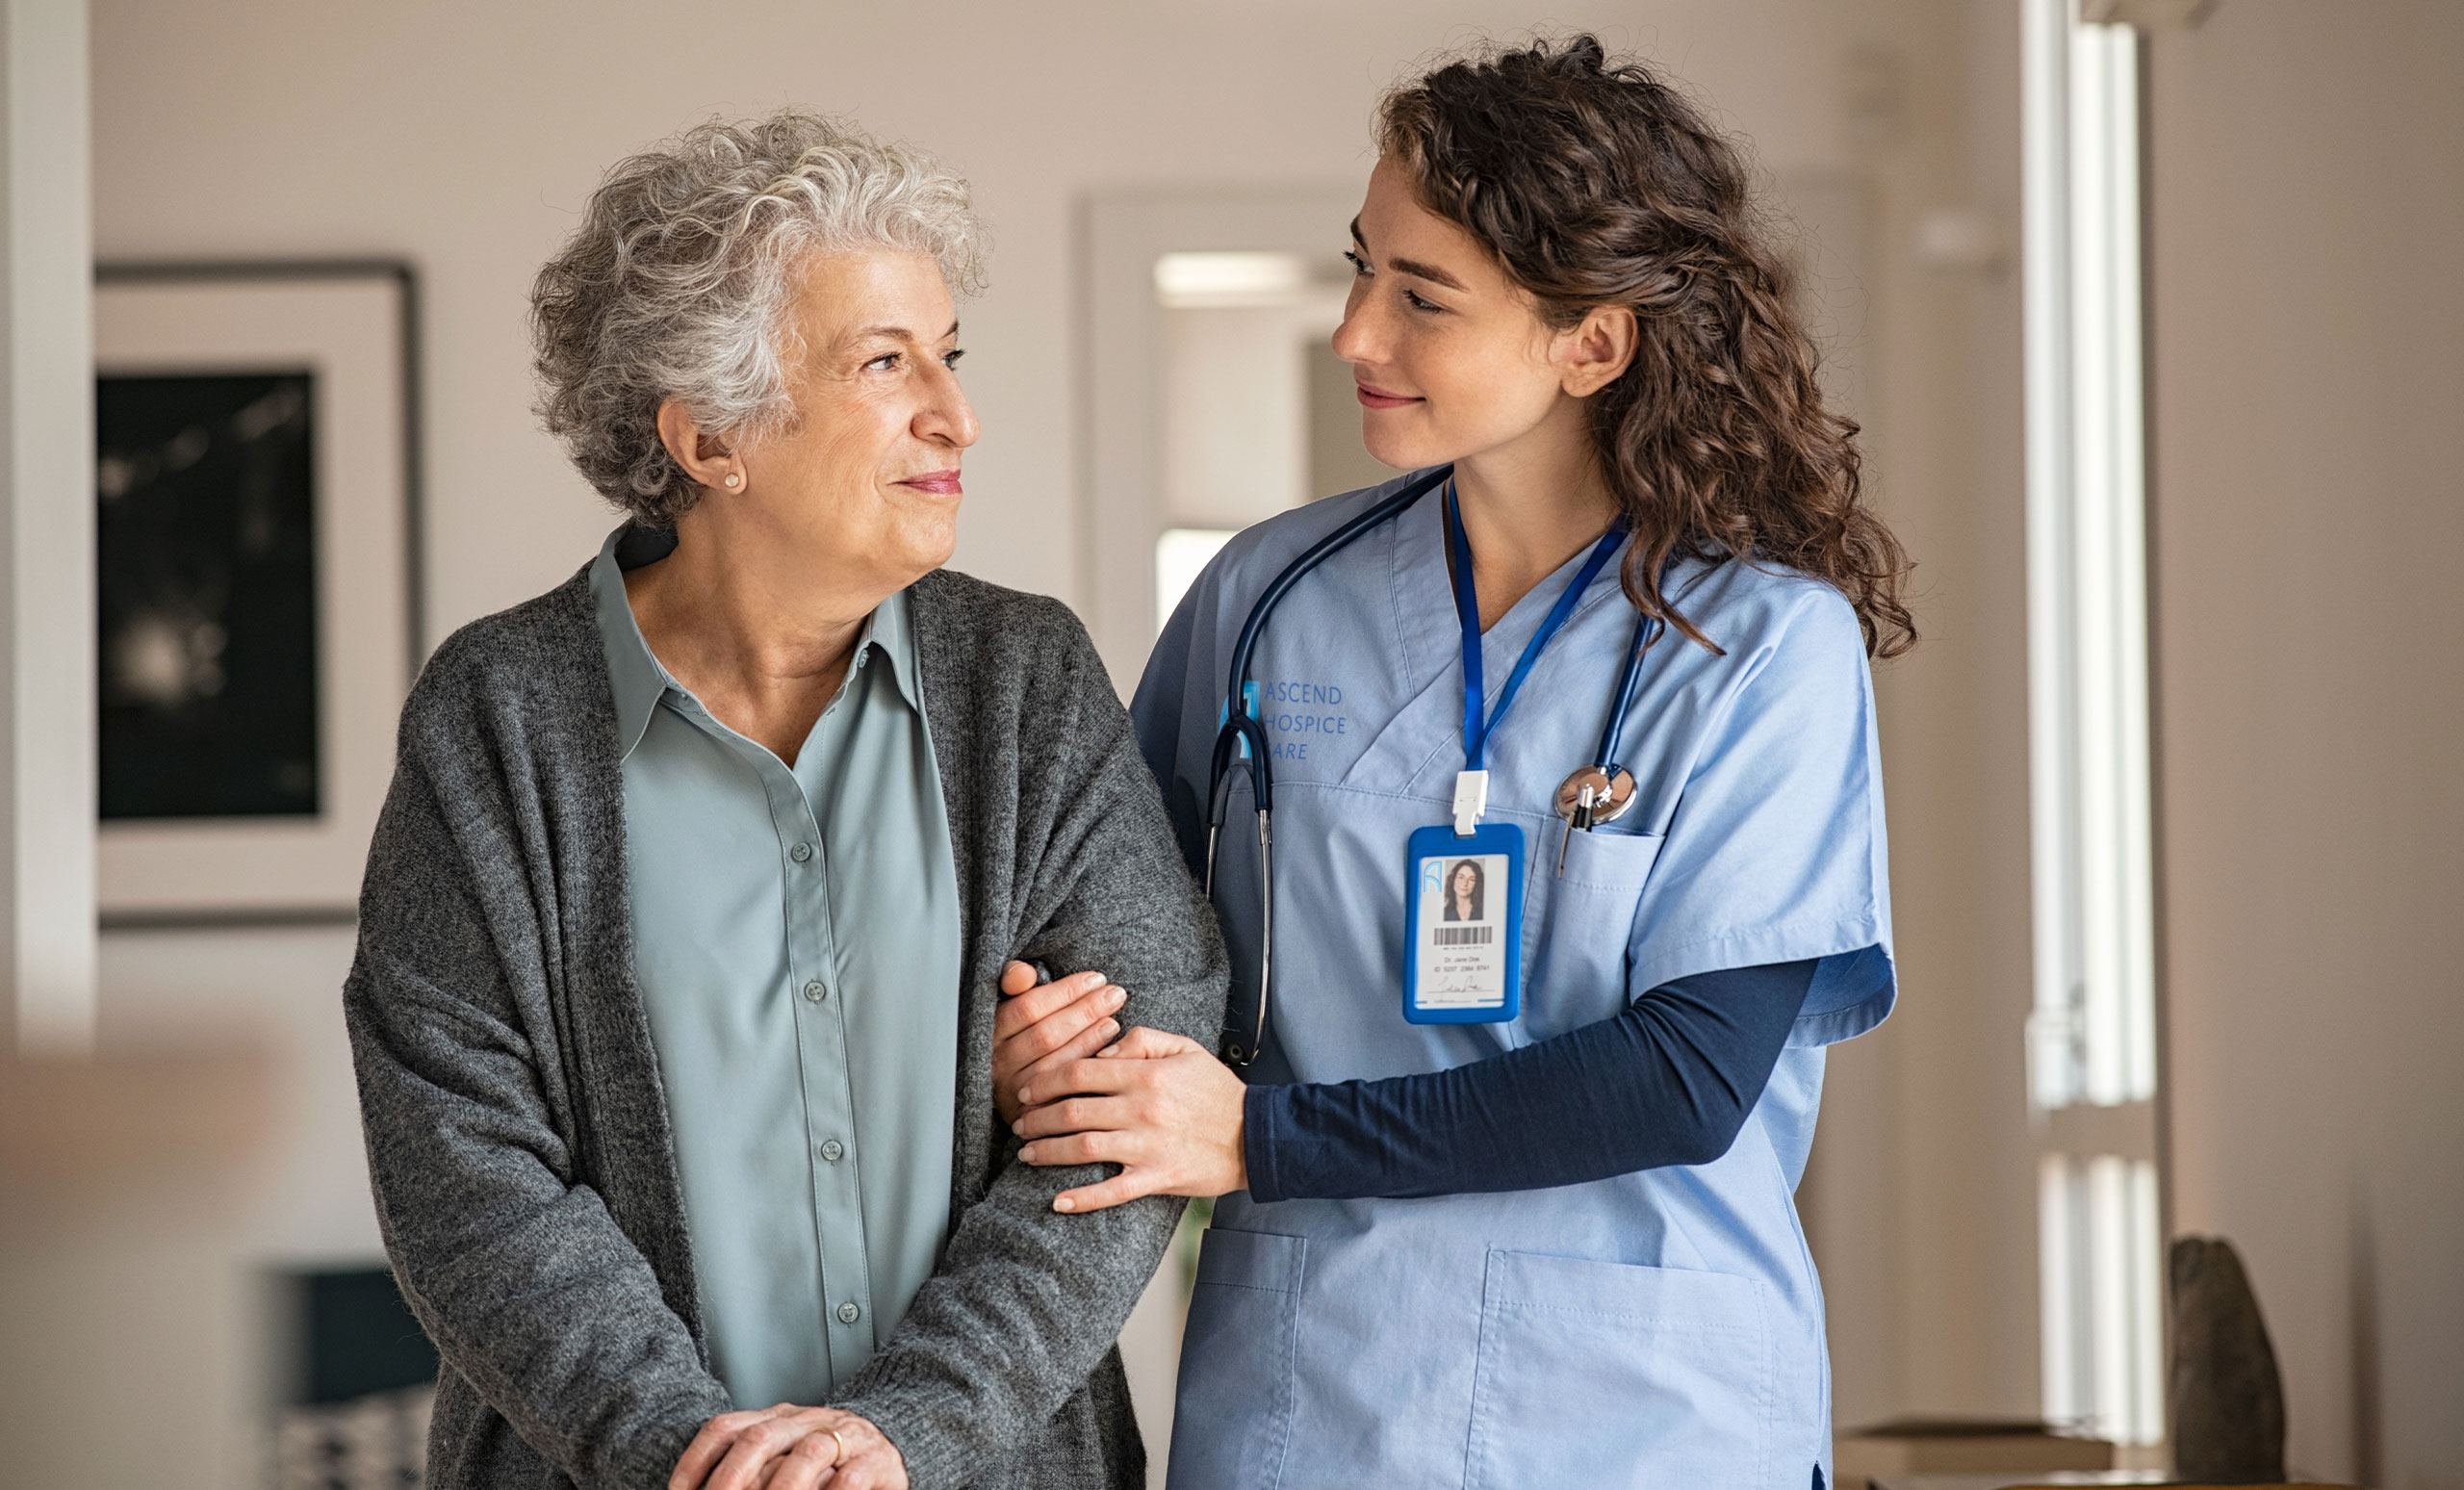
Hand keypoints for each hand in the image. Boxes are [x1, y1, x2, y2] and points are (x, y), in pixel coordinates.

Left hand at [669, 1404, 904, 1489]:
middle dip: (732, 1476)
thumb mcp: (783, 1458)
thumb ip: (750, 1470)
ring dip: (782, 1487)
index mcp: (778, 1418)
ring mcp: (844, 1437)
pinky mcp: (876, 1461)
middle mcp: (807, 1421)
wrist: (893, 1445)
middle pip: (761, 1437)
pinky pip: (851, 1476)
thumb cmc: (828, 1463)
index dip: (697, 1459)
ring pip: (809, 1452)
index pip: (727, 1427)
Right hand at [993, 960, 1126, 1125]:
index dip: (1065, 992)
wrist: (1018, 1090)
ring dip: (1089, 1039)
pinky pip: (1063, 1092)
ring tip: (1114, 1020)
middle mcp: (997, 1064)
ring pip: (1055, 1063)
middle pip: (1044, 1035)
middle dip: (1085, 1011)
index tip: (1095, 979)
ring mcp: (1013, 1092)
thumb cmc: (1022, 1035)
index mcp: (991, 1032)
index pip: (1028, 1008)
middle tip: (1115, 994)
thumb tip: (1024, 973)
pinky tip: (1108, 1054)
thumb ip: (1013, 982)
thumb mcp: (1013, 1004)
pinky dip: (1087, 1068)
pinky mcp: (1030, 1115)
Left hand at [1013, 1026, 1247, 1211]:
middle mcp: (1141, 1110)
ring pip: (1082, 1148)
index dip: (1045, 1080)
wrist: (1258, 1136)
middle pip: (1072, 1111)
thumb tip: (1102, 1048)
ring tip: (1027, 1153)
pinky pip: (1112, 1192)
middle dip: (1036, 1118)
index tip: (1028, 1089)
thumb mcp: (1186, 1049)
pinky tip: (1058, 1201)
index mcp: (1146, 1075)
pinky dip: (1082, 1199)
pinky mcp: (1157, 1178)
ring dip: (1047, 1151)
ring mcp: (1148, 1147)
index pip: (1079, 1072)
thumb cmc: (1219, 1091)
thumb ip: (1142, 1039)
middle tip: (1019, 1123)